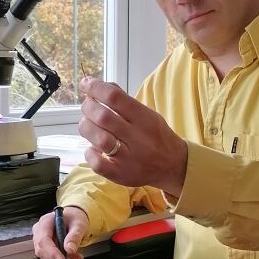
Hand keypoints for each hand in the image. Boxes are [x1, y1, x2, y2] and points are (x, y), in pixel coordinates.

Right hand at [33, 206, 88, 258]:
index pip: (44, 240)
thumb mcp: (79, 224)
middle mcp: (39, 232)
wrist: (73, 219)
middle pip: (41, 250)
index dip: (52, 253)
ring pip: (45, 257)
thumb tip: (70, 250)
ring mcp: (40, 241)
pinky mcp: (44, 249)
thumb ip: (74, 236)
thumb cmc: (74, 218)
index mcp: (45, 222)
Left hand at [79, 76, 187, 193]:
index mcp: (145, 119)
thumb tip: (101, 85)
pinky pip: (98, 164)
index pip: (115, 98)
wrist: (172, 166)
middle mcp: (138, 138)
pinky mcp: (120, 175)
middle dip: (88, 107)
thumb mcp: (148, 114)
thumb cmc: (155, 136)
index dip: (96, 88)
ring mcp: (128, 158)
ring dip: (86, 127)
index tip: (85, 83)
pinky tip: (93, 148)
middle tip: (87, 105)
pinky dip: (89, 153)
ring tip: (87, 124)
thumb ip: (125, 101)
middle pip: (103, 117)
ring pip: (98, 139)